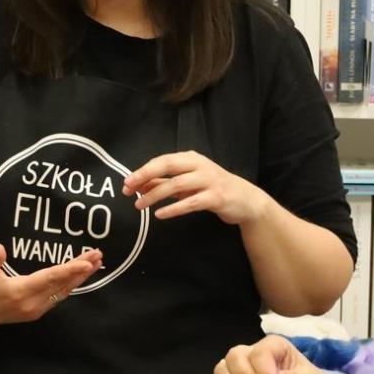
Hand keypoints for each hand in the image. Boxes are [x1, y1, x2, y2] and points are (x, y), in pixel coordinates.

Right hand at [0, 243, 102, 324]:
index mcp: (19, 291)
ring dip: (79, 278)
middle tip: (98, 255)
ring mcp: (35, 310)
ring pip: (63, 291)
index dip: (69, 270)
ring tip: (96, 263)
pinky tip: (79, 276)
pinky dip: (71, 285)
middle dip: (81, 270)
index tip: (86, 263)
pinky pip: (58, 296)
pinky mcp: (35, 311)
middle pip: (62, 284)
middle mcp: (31, 303)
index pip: (50, 278)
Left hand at [123, 151, 269, 224]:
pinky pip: (191, 203)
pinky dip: (174, 209)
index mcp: (192, 159)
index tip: (127, 182)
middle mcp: (200, 166)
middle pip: (168, 166)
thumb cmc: (213, 189)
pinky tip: (160, 215)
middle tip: (128, 189)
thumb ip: (165, 183)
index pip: (163, 161)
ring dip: (155, 195)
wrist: (246, 200)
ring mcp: (209, 181)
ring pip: (177, 185)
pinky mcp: (216, 197)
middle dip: (145, 176)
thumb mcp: (188, 184)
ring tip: (140, 205)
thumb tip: (140, 184)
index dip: (143, 170)